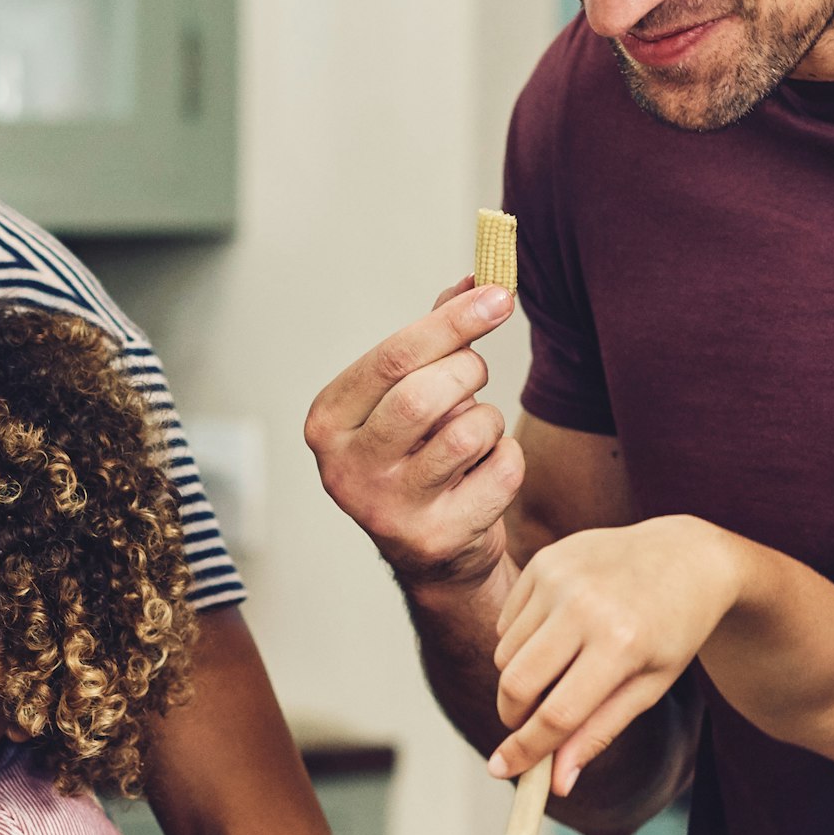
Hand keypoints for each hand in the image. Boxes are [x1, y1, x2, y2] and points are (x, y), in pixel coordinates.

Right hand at [303, 280, 523, 595]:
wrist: (432, 554)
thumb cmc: (416, 455)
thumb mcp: (407, 394)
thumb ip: (435, 338)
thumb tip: (476, 280)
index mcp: (327, 422)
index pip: (393, 357)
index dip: (454, 321)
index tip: (498, 295)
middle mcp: (345, 468)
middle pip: (426, 394)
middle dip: (468, 373)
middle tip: (476, 376)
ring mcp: (388, 509)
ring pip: (467, 432)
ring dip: (488, 421)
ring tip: (474, 435)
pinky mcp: (436, 537)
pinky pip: (500, 471)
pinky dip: (506, 460)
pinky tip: (483, 474)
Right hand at [489, 518, 743, 792]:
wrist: (686, 556)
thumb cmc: (672, 630)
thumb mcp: (649, 686)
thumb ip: (599, 733)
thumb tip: (558, 783)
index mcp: (621, 644)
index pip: (557, 714)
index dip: (526, 750)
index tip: (502, 769)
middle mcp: (586, 606)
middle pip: (517, 684)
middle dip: (513, 717)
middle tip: (527, 725)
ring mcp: (561, 578)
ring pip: (505, 655)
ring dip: (520, 677)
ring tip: (561, 667)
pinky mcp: (544, 560)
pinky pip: (507, 622)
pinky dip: (522, 642)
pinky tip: (560, 630)